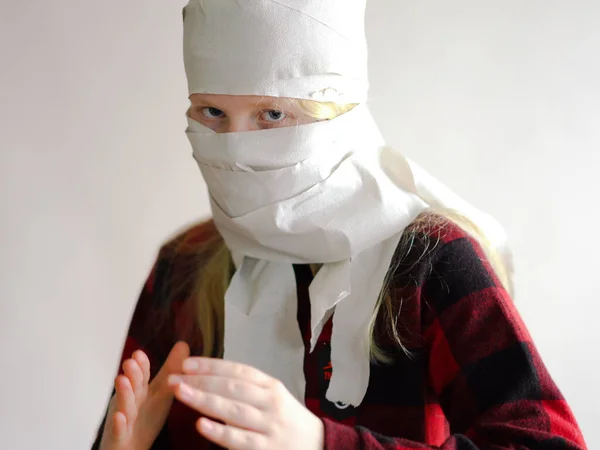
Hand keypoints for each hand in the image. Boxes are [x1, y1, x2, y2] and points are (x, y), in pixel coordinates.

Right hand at [99, 341, 189, 449]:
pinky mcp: (119, 437)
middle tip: (131, 361)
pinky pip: (120, 430)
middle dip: (132, 374)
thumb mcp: (161, 393)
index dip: (142, 365)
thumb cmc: (145, 418)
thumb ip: (170, 369)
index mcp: (141, 391)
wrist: (132, 449)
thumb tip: (183, 344)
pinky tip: (119, 417)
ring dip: (123, 393)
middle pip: (133, 387)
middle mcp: (130, 402)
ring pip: (124, 406)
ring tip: (122, 380)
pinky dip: (119, 423)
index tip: (140, 353)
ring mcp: (123, 419)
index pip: (143, 376)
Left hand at [167, 358, 323, 449]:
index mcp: (270, 386)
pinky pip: (239, 439)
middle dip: (200, 380)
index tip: (186, 363)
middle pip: (231, 387)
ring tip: (179, 392)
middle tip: (174, 377)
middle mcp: (270, 401)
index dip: (211, 365)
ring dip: (203, 400)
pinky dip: (219, 432)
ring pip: (232, 410)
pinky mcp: (266, 448)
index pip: (237, 371)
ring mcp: (268, 425)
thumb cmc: (288, 421)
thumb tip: (210, 376)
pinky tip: (201, 425)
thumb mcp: (273, 398)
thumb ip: (247, 388)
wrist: (318, 446)